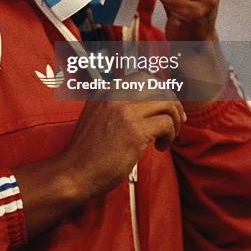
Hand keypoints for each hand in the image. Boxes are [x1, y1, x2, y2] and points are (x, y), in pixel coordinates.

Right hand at [59, 94, 185, 198]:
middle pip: (157, 86)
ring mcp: (125, 111)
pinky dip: (170, 136)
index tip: (165, 108)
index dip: (159, 91)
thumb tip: (143, 108)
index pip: (142, 78)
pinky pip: (166, 124)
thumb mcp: (96, 117)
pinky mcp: (135, 131)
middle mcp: (116, 96)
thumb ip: (115, 108)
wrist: (73, 172)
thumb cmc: (86, 152)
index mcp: (106, 91)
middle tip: (177, 121)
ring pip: (166, 102)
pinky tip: (160, 148)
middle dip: (172, 102)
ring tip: (169, 137)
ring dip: (175, 120)